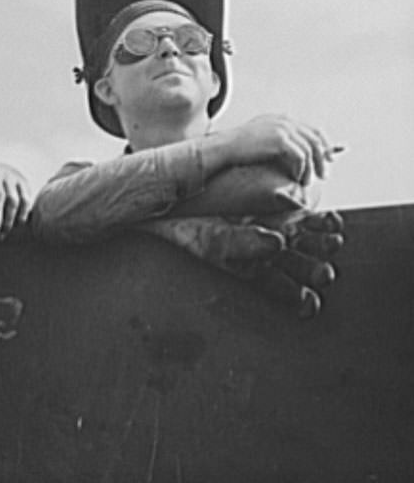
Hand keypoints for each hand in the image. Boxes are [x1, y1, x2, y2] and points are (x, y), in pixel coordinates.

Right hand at [136, 212, 342, 317]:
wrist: (174, 206)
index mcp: (249, 273)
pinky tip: (332, 221)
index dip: (296, 298)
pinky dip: (320, 221)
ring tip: (334, 242)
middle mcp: (264, 256)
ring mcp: (274, 233)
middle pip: (296, 267)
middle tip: (324, 272)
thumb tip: (275, 243)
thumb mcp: (208, 241)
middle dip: (313, 271)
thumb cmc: (185, 231)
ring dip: (322, 245)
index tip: (309, 302)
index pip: (278, 289)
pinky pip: (306, 219)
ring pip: (306, 244)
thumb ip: (240, 245)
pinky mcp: (279, 212)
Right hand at [216, 115, 339, 184]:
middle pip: (315, 138)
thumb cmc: (238, 147)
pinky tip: (297, 177)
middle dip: (322, 157)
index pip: (311, 129)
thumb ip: (276, 139)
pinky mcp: (280, 140)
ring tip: (307, 181)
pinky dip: (301, 169)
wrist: (225, 147)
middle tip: (323, 173)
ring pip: (309, 149)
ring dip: (311, 168)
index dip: (323, 144)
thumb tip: (292, 154)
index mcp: (281, 119)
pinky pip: (300, 157)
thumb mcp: (260, 137)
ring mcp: (283, 129)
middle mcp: (285, 121)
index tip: (327, 157)